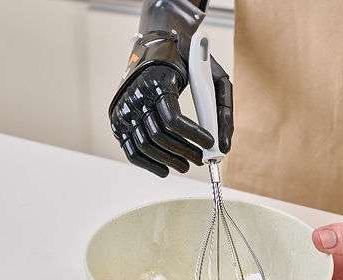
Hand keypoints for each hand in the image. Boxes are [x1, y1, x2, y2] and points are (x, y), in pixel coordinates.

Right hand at [110, 34, 232, 177]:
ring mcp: (124, 108)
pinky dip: (147, 164)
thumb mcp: (211, 75)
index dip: (193, 135)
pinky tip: (164, 170)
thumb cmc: (187, 62)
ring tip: (185, 166)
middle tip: (200, 160)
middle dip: (183, 152)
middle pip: (159, 135)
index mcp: (158, 80)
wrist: (155, 46)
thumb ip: (222, 109)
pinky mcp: (118, 120)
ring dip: (168, 161)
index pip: (173, 118)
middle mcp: (136, 94)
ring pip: (145, 145)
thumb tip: (224, 145)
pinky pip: (130, 149)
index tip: (209, 144)